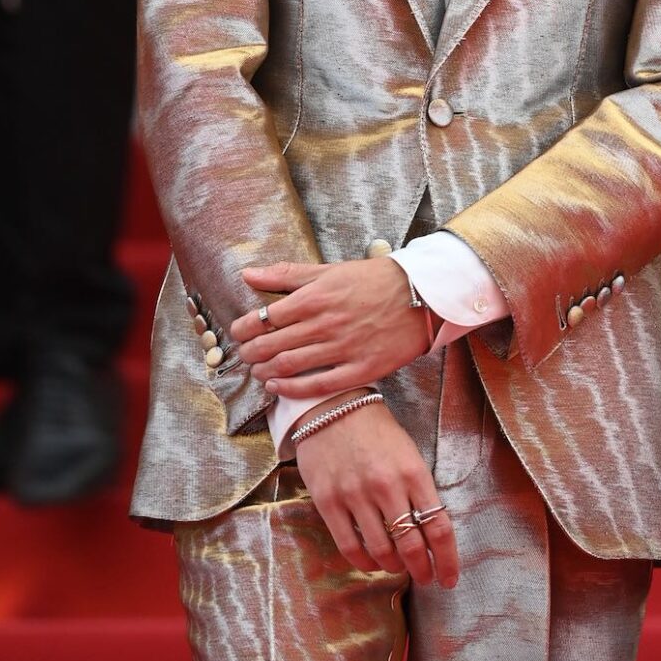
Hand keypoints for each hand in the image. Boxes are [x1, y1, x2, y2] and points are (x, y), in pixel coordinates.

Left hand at [231, 258, 430, 396]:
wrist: (422, 294)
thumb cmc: (374, 280)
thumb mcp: (329, 270)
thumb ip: (286, 274)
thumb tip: (247, 274)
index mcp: (315, 296)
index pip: (265, 317)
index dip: (244, 328)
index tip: (238, 332)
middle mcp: (325, 323)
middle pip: (273, 345)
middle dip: (250, 352)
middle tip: (244, 355)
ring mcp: (344, 348)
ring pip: (290, 366)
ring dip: (266, 371)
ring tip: (258, 371)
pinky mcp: (361, 368)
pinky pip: (319, 386)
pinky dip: (292, 390)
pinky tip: (278, 387)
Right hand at [293, 393, 458, 586]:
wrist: (333, 406)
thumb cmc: (378, 432)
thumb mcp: (409, 455)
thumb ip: (420, 492)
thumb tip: (430, 535)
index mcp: (414, 472)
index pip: (439, 528)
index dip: (448, 560)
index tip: (449, 579)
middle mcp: (387, 486)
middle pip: (412, 546)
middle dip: (423, 570)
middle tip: (426, 578)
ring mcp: (355, 495)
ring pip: (382, 552)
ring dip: (395, 567)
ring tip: (399, 567)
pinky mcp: (328, 501)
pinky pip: (349, 547)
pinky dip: (364, 563)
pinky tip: (372, 563)